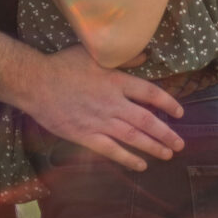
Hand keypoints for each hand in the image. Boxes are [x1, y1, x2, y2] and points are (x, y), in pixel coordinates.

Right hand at [25, 44, 183, 170]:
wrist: (37, 83)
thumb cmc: (64, 64)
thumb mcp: (94, 53)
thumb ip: (122, 56)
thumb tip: (146, 55)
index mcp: (116, 81)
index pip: (150, 93)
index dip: (167, 103)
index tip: (180, 112)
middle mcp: (113, 103)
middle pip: (146, 120)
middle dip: (165, 133)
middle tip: (180, 143)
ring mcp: (100, 121)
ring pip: (133, 137)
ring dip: (153, 147)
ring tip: (168, 154)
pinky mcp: (86, 136)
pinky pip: (111, 150)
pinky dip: (127, 158)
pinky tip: (140, 164)